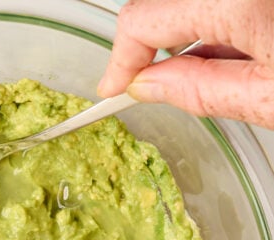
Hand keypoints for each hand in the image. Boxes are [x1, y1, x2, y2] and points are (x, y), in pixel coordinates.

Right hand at [97, 0, 273, 127]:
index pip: (141, 20)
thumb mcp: (268, 98)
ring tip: (211, 72)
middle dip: (151, 46)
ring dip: (189, 33)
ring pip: (191, 3)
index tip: (113, 88)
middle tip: (148, 85)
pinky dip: (217, 21)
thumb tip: (148, 85)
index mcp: (234, 0)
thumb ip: (201, 89)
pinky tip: (243, 48)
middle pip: (161, 7)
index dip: (120, 60)